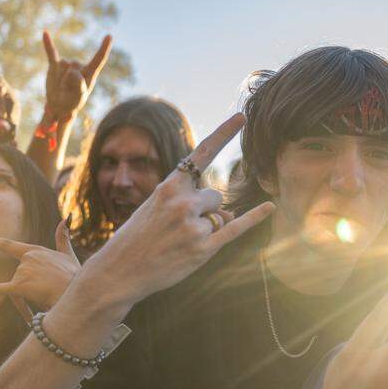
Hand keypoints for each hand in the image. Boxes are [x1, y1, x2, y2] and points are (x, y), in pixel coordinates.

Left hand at [0, 221, 80, 308]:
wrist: (80, 292)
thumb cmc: (75, 277)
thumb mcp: (68, 255)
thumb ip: (62, 237)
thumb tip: (65, 219)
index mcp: (34, 250)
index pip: (6, 245)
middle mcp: (27, 258)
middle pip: (15, 277)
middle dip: (28, 289)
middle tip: (48, 293)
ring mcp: (23, 270)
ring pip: (15, 288)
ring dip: (28, 297)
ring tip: (48, 298)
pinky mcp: (21, 285)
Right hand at [42, 31, 112, 119]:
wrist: (59, 105)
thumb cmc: (72, 101)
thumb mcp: (78, 97)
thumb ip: (78, 85)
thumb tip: (72, 71)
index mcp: (90, 73)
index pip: (99, 59)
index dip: (104, 48)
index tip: (109, 36)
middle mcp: (79, 66)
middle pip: (72, 65)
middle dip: (67, 79)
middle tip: (67, 90)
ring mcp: (67, 65)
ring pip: (62, 64)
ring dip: (59, 77)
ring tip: (61, 86)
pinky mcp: (55, 65)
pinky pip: (51, 52)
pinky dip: (48, 44)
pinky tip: (45, 33)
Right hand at [79, 113, 274, 306]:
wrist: (117, 272)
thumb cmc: (137, 239)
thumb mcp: (156, 211)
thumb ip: (191, 204)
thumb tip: (227, 213)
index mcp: (168, 186)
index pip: (201, 154)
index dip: (224, 134)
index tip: (242, 116)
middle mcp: (182, 202)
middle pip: (216, 197)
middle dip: (206, 211)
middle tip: (177, 229)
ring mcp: (193, 226)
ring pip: (219, 218)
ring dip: (206, 230)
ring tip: (179, 243)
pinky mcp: (203, 249)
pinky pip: (235, 229)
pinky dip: (253, 218)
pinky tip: (270, 207)